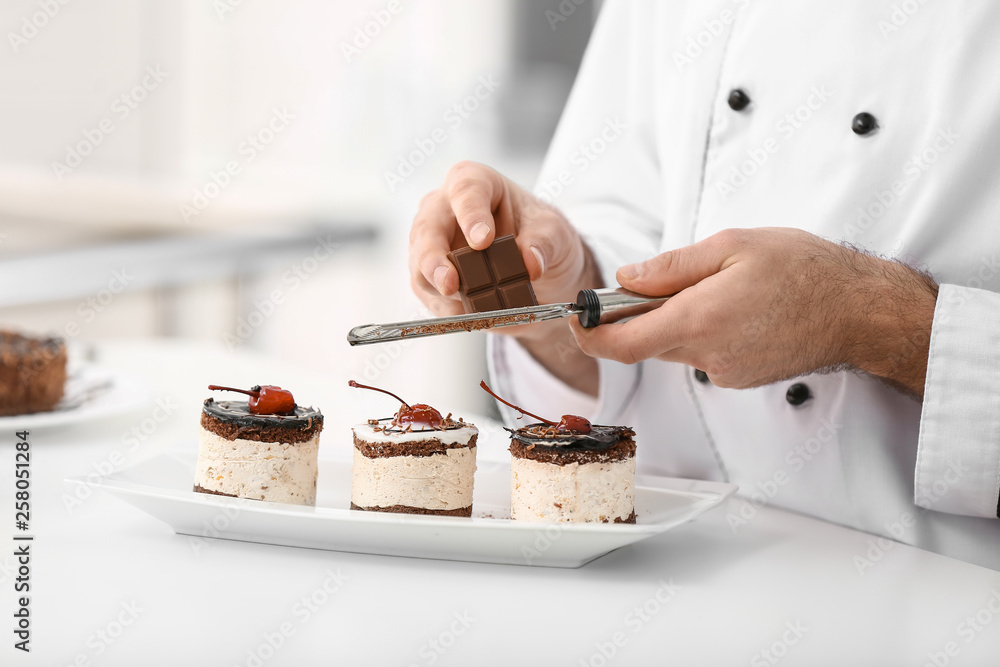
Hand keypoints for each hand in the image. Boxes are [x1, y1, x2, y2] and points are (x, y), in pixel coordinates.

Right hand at [408, 161, 599, 333]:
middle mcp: (445, 210)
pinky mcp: (430, 277)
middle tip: (451, 283)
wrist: (540, 272)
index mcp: (476, 183)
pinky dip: (448, 309)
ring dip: (440, 291)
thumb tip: (530, 262)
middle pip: (427, 230)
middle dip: (434, 260)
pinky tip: (470, 313)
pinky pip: (429, 296)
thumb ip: (544, 243)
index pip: (465, 191)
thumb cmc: (541, 237)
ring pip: (420, 267)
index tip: (483, 240)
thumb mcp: (555, 233)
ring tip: (468, 306)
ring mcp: (432, 244)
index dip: (470, 214)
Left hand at [570, 227, 938, 395]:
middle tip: (666, 278)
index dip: (587, 334)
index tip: (576, 316)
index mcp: (698, 320)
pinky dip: (703, 331)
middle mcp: (706, 355)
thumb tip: (626, 278)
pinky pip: (701, 354)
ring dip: (676, 319)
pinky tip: (737, 308)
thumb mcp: (732, 245)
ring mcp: (724, 371)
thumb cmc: (804, 271)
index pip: (619, 345)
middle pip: (644, 342)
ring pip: (674, 346)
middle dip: (641, 313)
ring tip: (718, 287)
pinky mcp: (739, 378)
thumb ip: (671, 266)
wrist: (860, 312)